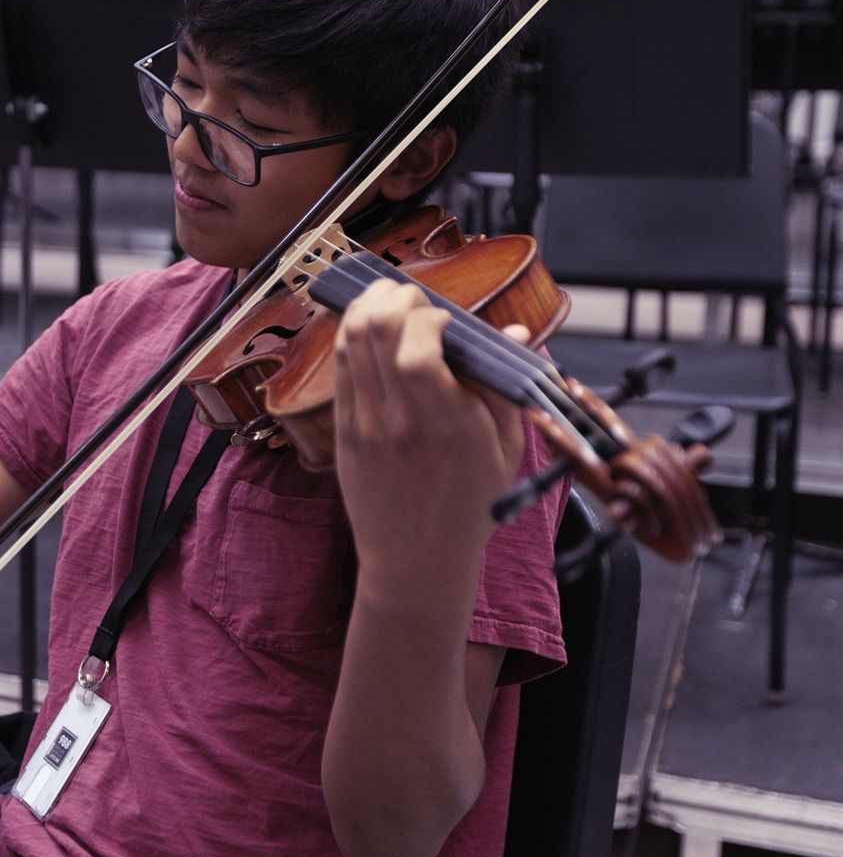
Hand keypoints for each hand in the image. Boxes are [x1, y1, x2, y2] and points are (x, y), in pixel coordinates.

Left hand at [333, 280, 526, 588]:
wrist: (416, 560)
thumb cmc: (469, 506)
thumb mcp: (505, 451)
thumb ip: (504, 388)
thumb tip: (516, 331)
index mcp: (448, 426)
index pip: (417, 353)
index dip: (426, 317)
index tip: (445, 319)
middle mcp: (400, 422)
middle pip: (376, 334)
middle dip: (393, 297)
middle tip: (411, 296)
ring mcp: (365, 426)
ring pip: (351, 343)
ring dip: (367, 308)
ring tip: (388, 299)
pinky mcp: (343, 432)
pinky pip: (340, 368)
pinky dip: (351, 336)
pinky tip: (369, 328)